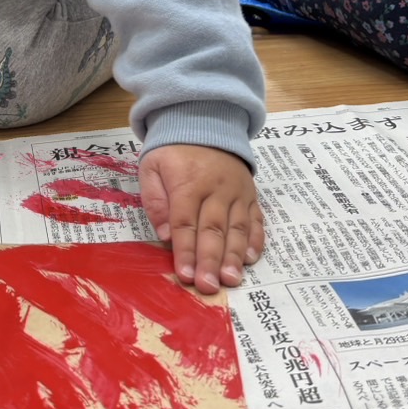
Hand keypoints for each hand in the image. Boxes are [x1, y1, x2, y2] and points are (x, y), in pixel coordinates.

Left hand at [138, 144, 263, 294]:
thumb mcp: (152, 167)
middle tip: (209, 287)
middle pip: (214, 230)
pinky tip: (251, 259)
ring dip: (234, 256)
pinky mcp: (251, 194)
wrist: (205, 121)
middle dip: (211, 261)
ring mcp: (238, 192)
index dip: (185, 251)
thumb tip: (166, 237)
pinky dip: (255, 240)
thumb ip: (155, 201)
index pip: (186, 223)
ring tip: (232, 280)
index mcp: (188, 183)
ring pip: (237, 228)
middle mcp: (216, 189)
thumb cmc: (173, 151)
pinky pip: (256, 219)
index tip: (185, 276)